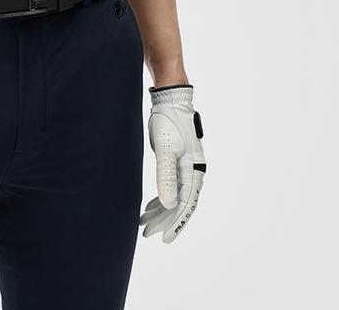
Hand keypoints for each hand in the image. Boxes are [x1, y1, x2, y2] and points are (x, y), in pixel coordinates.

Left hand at [139, 84, 205, 241]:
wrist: (170, 99)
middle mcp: (193, 171)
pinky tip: (150, 205)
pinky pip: (172, 185)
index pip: (185, 204)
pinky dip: (161, 197)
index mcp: (194, 170)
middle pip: (180, 203)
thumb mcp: (165, 150)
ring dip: (161, 210)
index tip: (163, 239)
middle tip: (148, 234)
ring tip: (145, 223)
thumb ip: (166, 178)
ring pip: (175, 195)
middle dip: (164, 220)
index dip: (175, 223)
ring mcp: (186, 166)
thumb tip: (168, 205)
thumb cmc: (168, 121)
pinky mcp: (178, 160)